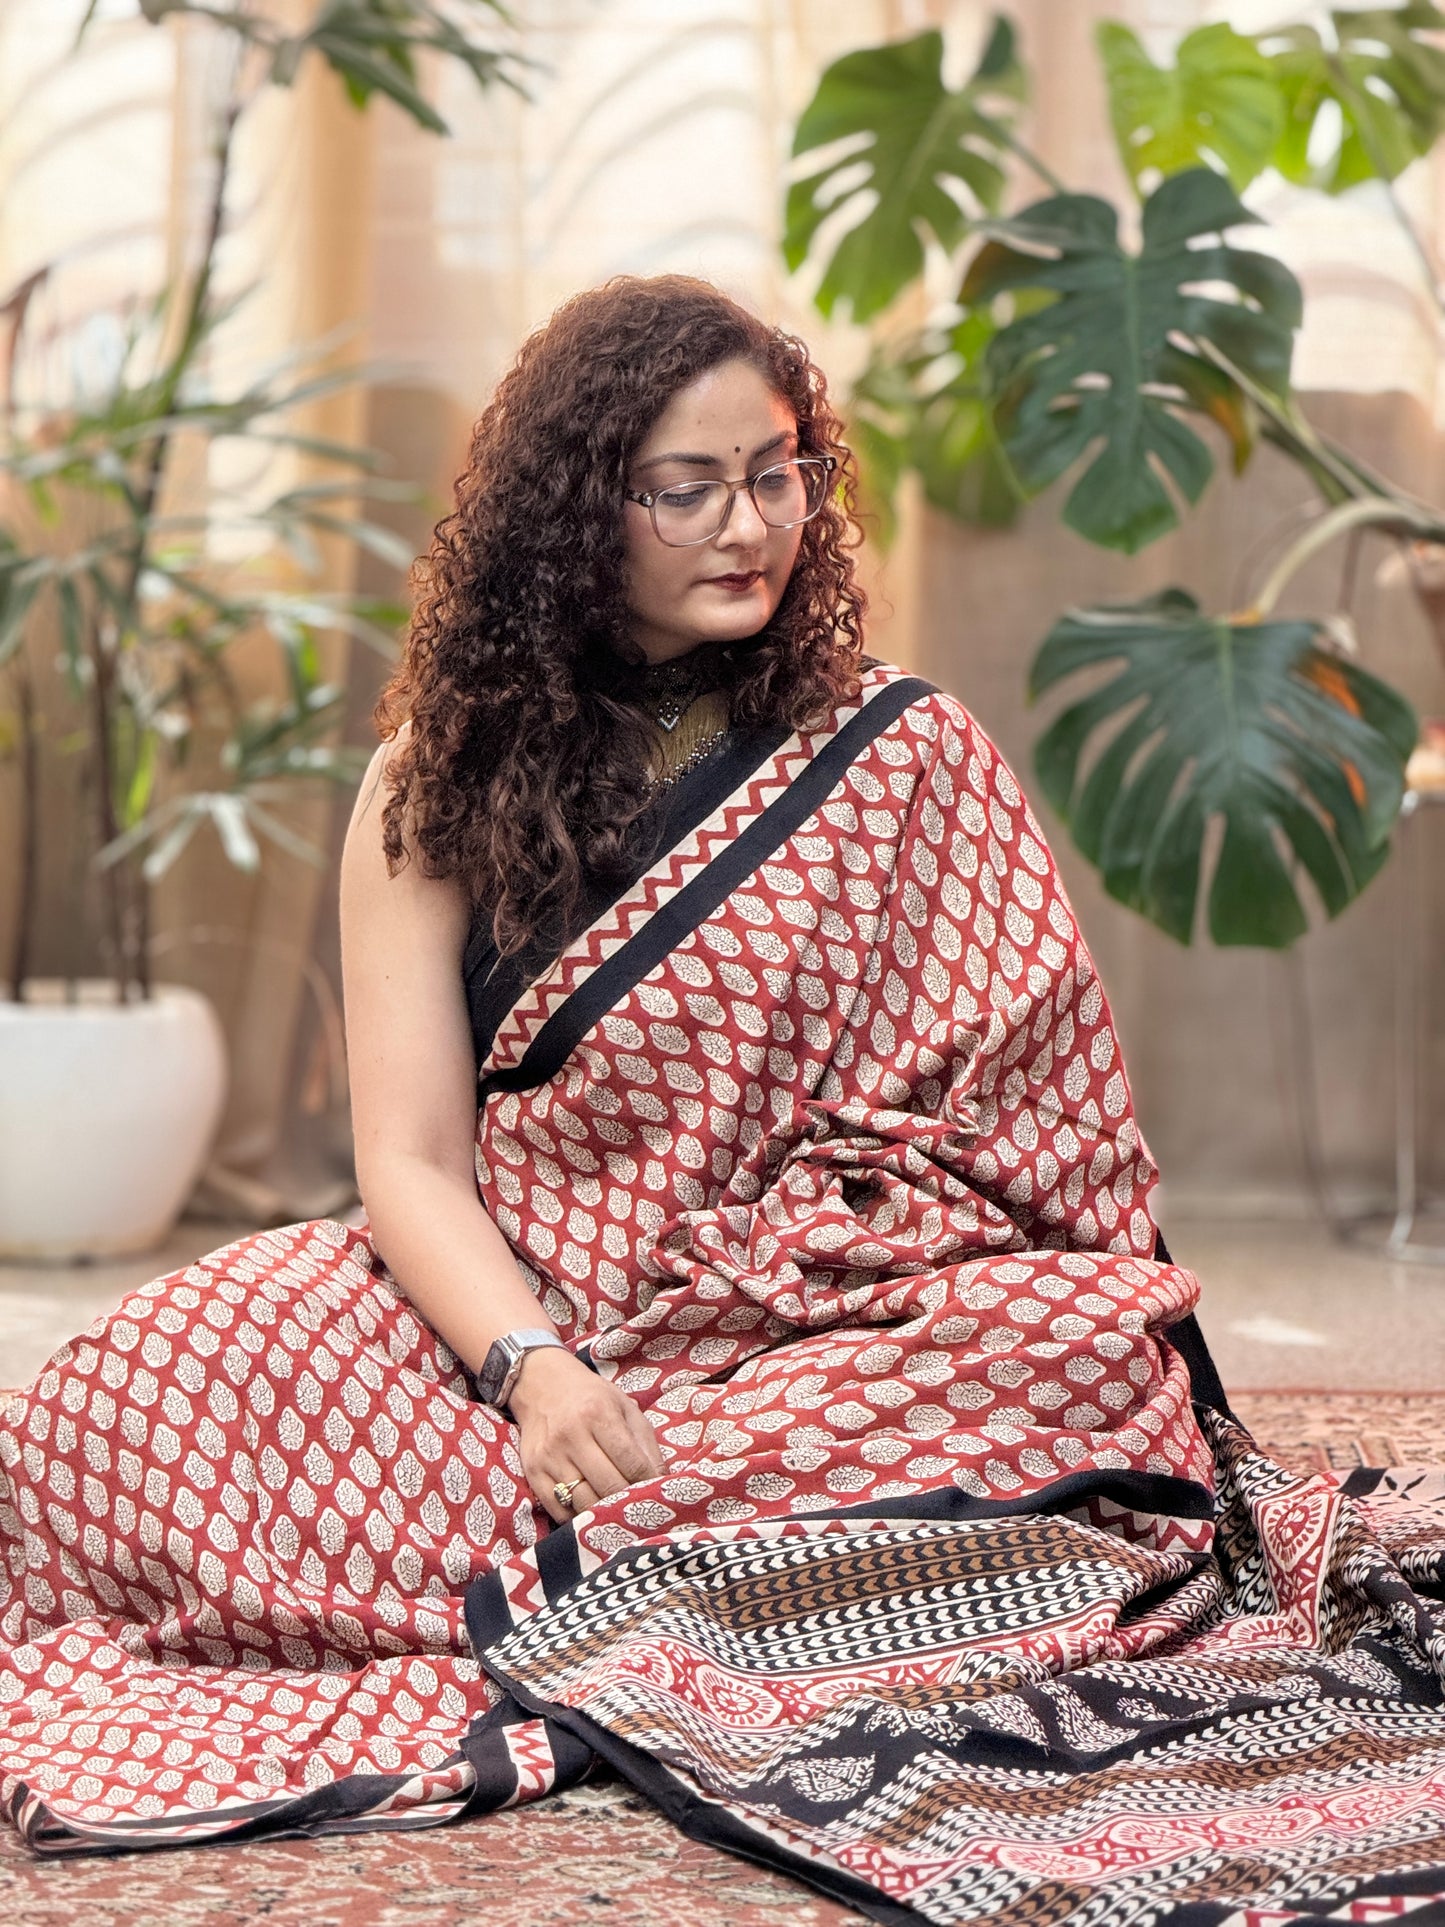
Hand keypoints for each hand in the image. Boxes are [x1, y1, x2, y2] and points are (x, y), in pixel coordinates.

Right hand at [508, 1346, 664, 1523]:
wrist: (541, 1386)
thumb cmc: (590, 1398)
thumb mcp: (623, 1406)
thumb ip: (645, 1442)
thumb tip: (662, 1479)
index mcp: (598, 1414)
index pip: (632, 1463)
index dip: (649, 1483)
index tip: (656, 1491)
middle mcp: (571, 1435)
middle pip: (609, 1486)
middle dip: (629, 1501)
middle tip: (639, 1506)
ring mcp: (549, 1456)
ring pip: (584, 1502)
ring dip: (604, 1512)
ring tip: (616, 1511)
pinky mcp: (533, 1472)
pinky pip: (559, 1510)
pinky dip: (578, 1517)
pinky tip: (590, 1509)